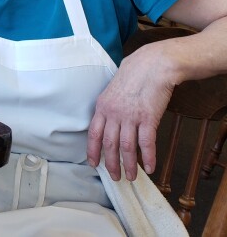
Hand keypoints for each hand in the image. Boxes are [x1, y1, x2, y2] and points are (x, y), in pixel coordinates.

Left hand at [87, 44, 173, 180]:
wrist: (152, 65)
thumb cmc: (133, 75)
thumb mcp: (113, 90)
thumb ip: (109, 107)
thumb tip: (110, 123)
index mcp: (102, 106)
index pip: (93, 133)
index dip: (92, 151)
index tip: (93, 163)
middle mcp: (114, 113)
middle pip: (109, 144)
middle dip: (111, 163)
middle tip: (115, 177)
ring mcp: (130, 116)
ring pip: (127, 147)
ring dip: (129, 165)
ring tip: (131, 177)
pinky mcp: (148, 118)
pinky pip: (147, 143)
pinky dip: (149, 158)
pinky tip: (150, 168)